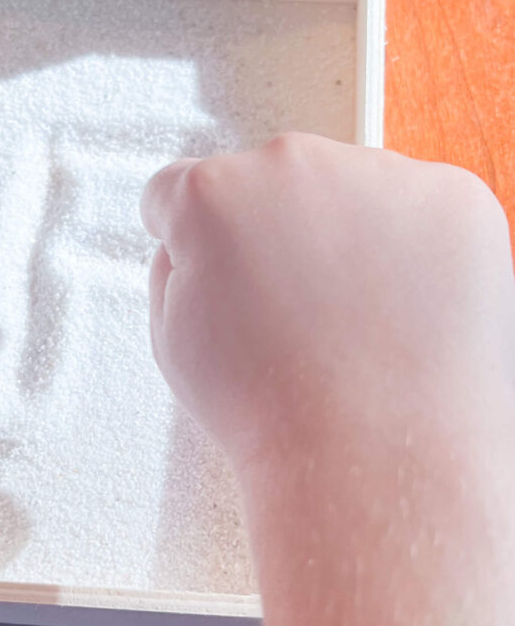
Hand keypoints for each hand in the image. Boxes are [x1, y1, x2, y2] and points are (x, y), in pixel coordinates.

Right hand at [142, 134, 514, 625]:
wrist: (371, 462)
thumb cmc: (271, 411)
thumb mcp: (172, 335)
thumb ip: (174, 265)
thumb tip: (199, 240)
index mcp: (212, 194)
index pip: (181, 189)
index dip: (190, 238)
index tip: (215, 265)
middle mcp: (291, 163)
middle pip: (268, 180)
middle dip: (270, 229)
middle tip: (290, 306)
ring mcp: (379, 175)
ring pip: (347, 187)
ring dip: (343, 231)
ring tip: (352, 316)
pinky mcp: (452, 198)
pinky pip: (419, 204)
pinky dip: (412, 245)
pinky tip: (400, 307)